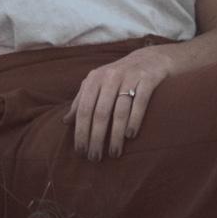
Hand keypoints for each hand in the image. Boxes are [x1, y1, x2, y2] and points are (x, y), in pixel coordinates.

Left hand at [69, 46, 174, 160]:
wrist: (151, 59)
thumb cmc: (120, 77)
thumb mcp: (98, 84)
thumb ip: (82, 100)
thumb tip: (65, 121)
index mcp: (95, 79)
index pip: (84, 109)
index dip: (81, 132)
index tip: (80, 151)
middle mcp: (110, 76)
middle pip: (100, 113)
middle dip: (96, 138)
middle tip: (95, 158)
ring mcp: (130, 77)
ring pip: (120, 111)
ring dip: (115, 135)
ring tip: (114, 153)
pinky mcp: (148, 79)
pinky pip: (140, 102)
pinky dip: (134, 120)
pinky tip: (130, 136)